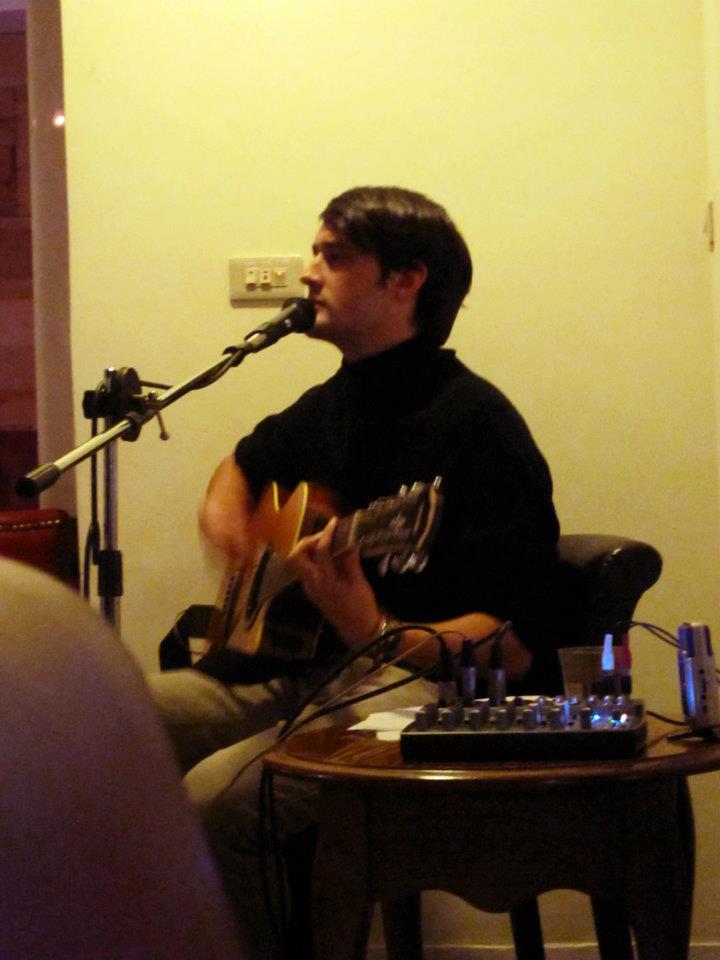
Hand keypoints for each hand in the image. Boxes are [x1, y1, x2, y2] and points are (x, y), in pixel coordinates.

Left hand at [288, 517, 381, 648]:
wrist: (357, 629)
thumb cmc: (362, 606)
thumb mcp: (359, 582)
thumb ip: (350, 561)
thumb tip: (349, 540)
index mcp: (327, 581)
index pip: (322, 551)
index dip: (327, 533)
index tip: (334, 522)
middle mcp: (313, 584)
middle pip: (296, 556)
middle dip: (307, 542)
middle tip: (324, 536)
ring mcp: (310, 588)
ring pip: (298, 563)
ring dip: (308, 550)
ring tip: (327, 545)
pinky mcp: (312, 591)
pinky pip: (305, 569)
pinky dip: (312, 559)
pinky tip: (328, 557)